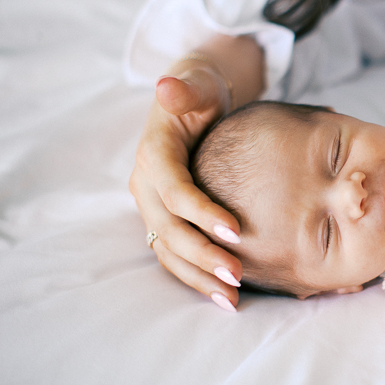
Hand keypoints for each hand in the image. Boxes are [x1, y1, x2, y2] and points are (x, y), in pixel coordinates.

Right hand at [130, 61, 244, 310]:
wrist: (192, 101)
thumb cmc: (201, 92)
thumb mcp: (196, 84)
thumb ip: (186, 89)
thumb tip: (166, 86)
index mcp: (154, 154)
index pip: (175, 190)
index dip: (202, 212)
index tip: (236, 231)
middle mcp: (147, 185)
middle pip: (169, 229)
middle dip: (203, 255)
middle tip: (237, 277)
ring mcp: (154, 207)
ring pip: (169, 250)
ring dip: (199, 277)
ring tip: (232, 300)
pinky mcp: (166, 221)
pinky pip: (177, 255)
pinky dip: (198, 277)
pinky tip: (226, 297)